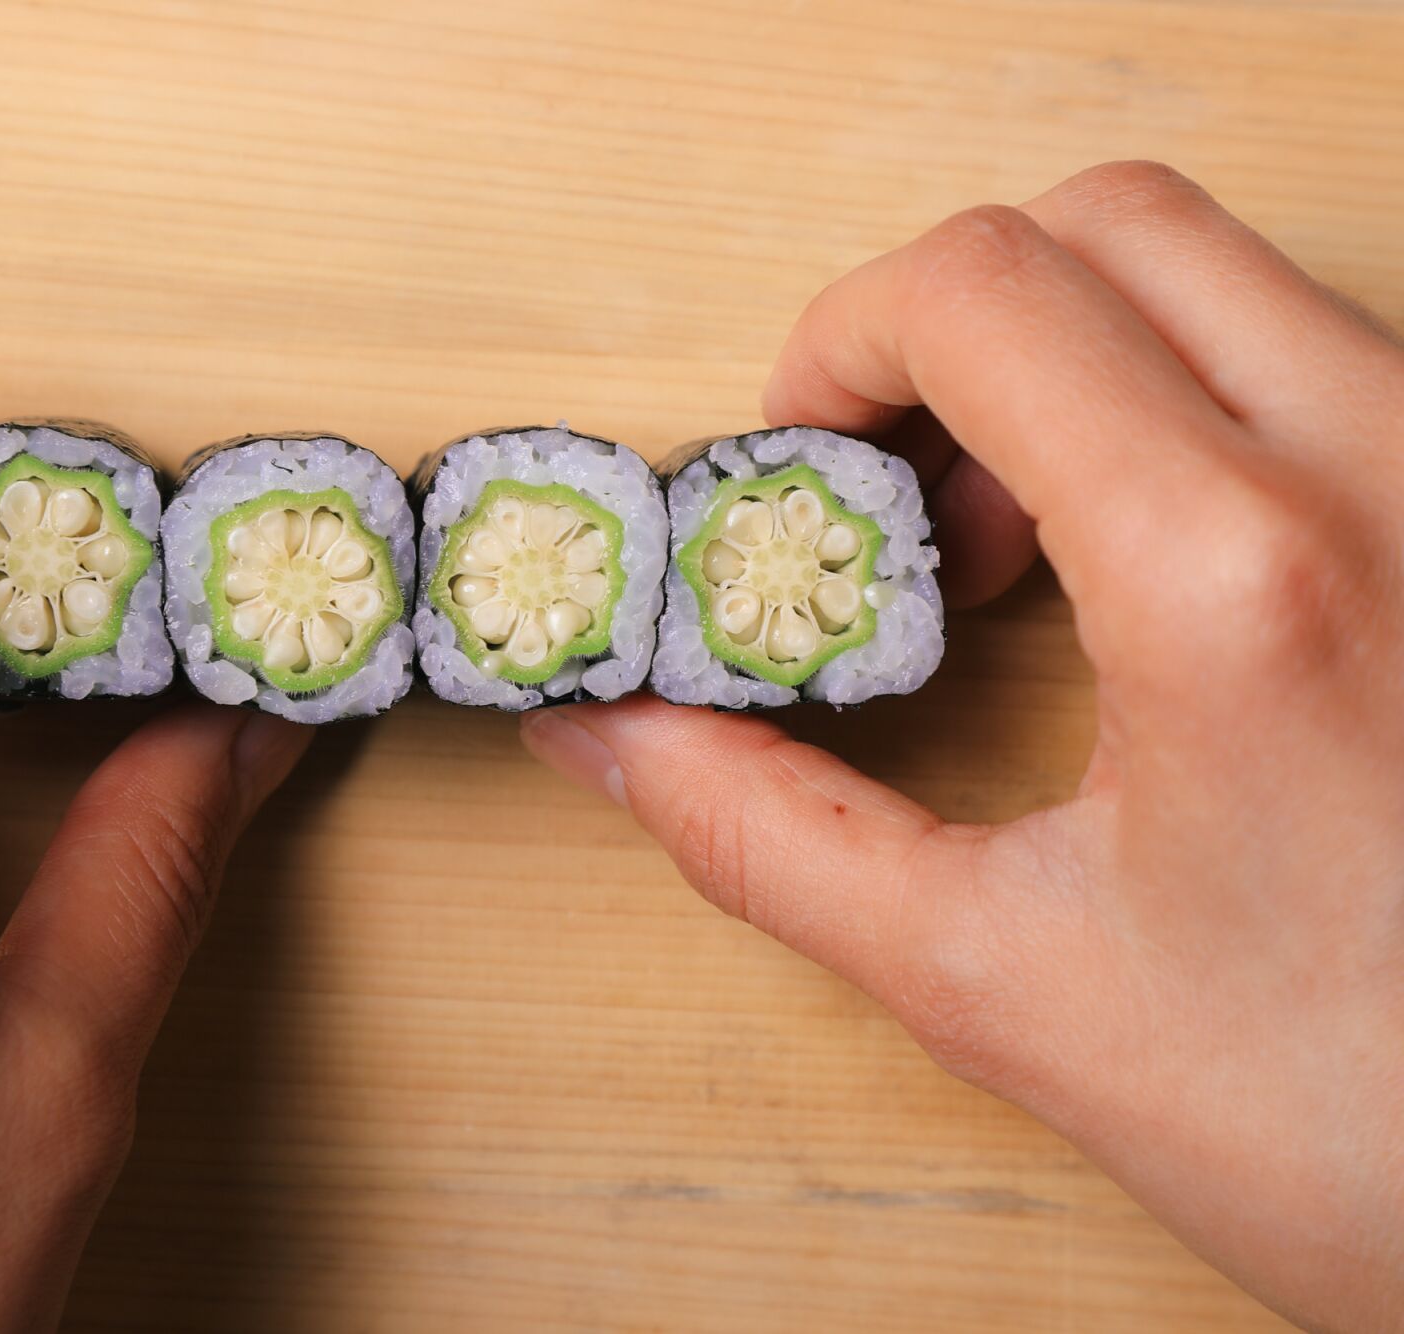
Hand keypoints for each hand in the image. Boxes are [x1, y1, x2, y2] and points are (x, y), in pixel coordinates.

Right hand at [521, 162, 1403, 1329]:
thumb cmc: (1365, 1119)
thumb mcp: (1003, 982)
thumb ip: (767, 837)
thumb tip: (614, 742)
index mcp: (1237, 573)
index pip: (984, 287)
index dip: (836, 343)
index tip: (800, 461)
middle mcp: (1388, 472)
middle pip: (1104, 222)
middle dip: (944, 322)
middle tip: (894, 486)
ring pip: (1221, 276)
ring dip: (1068, 360)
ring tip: (1014, 550)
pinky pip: (1316, 360)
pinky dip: (1181, 404)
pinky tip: (1142, 572)